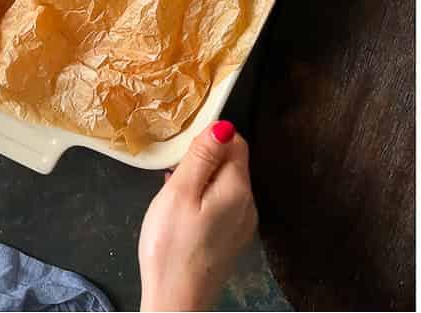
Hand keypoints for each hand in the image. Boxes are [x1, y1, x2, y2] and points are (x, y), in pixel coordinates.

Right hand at [139, 121, 257, 311]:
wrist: (176, 303)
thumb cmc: (172, 247)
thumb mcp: (180, 193)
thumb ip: (202, 156)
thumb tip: (223, 124)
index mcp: (239, 187)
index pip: (236, 142)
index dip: (210, 141)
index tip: (184, 157)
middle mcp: (249, 204)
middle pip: (231, 164)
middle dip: (204, 164)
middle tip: (174, 182)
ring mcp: (243, 226)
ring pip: (225, 186)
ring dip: (201, 184)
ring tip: (174, 201)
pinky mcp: (232, 242)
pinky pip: (222, 208)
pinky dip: (204, 204)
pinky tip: (182, 218)